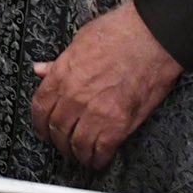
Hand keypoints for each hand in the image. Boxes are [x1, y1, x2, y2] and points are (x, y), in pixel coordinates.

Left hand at [28, 1, 183, 168]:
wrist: (154, 36)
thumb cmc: (122, 32)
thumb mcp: (81, 39)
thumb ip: (60, 61)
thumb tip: (43, 69)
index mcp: (63, 74)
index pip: (40, 107)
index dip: (39, 124)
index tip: (42, 129)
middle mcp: (75, 96)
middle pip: (57, 129)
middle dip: (58, 141)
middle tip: (62, 145)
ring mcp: (96, 112)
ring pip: (76, 144)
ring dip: (76, 154)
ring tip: (79, 156)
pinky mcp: (119, 123)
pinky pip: (102, 149)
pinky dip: (98, 159)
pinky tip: (98, 160)